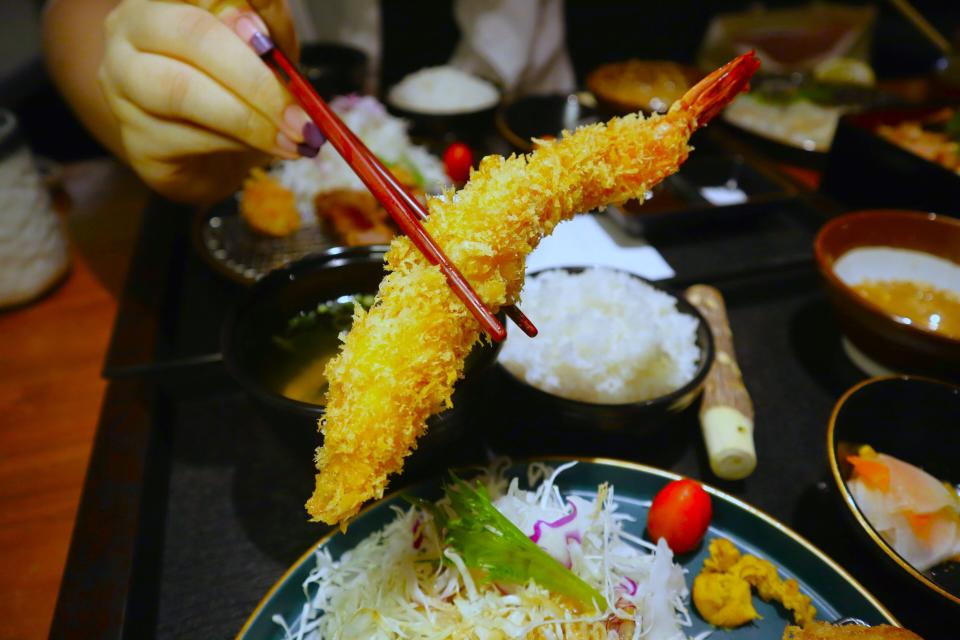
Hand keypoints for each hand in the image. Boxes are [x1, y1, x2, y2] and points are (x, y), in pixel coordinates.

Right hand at [98, 0, 323, 202]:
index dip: (237, 4)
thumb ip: (267, 21)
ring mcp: (122, 83)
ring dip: (248, 117)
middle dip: (255, 76)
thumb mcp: (268, 45)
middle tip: (300, 112)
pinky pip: (188, 137)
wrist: (214, 156)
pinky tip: (270, 147)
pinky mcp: (137, 138)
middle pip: (191, 34)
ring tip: (293, 136)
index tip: (270, 39)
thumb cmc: (240, 87)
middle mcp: (130, 28)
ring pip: (181, 90)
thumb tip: (254, 20)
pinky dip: (238, 144)